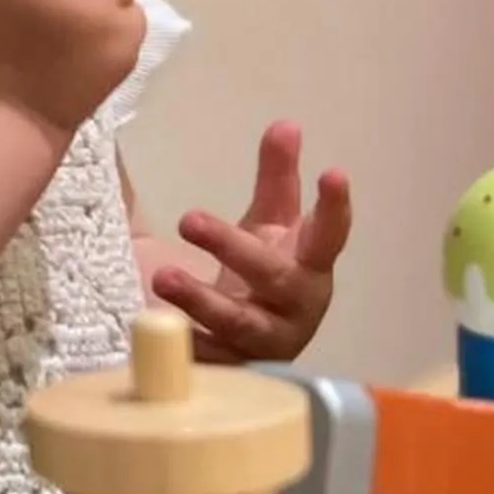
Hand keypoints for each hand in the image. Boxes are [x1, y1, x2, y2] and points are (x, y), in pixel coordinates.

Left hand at [153, 122, 351, 362]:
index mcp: (311, 264)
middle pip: (272, 275)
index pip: (329, 234)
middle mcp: (296, 305)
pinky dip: (186, 345)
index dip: (334, 207)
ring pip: (237, 321)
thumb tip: (286, 123)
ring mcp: (265, 342)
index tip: (333, 173)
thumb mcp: (270, 225)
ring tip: (161, 276)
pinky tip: (158, 329)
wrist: (249, 347)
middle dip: (232, 247)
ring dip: (199, 298)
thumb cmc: (263, 276)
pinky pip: (210, 359)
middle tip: (189, 218)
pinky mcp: (233, 370)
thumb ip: (277, 178)